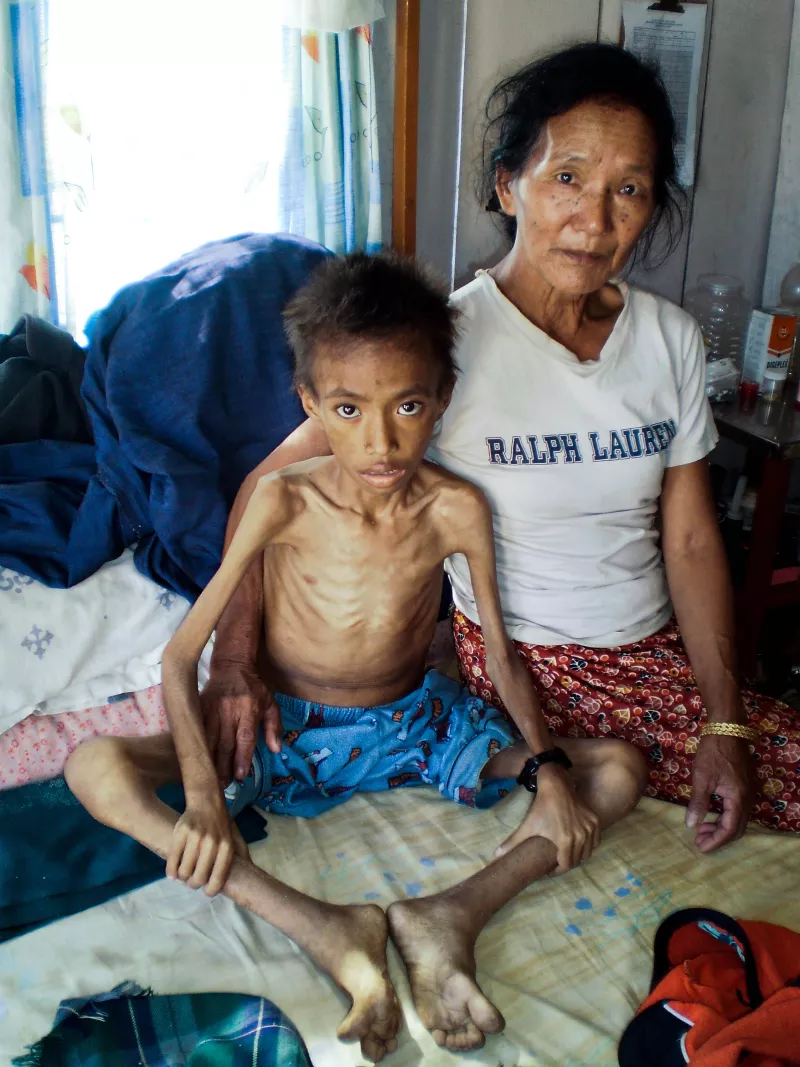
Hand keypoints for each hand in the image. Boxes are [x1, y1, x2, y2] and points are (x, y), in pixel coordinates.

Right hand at [167, 795, 249, 895]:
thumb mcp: (235, 837)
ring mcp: (195, 838)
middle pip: (198, 878)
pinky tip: (173, 873)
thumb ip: (242, 854)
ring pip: (184, 871)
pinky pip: (173, 861)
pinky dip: (171, 871)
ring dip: (183, 878)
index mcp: (226, 847)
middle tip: (193, 881)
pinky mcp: (180, 833)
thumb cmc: (221, 823)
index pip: (218, 878)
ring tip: (184, 875)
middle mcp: (212, 844)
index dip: (211, 890)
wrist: (206, 801)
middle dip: (194, 884)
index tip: (207, 892)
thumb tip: (250, 873)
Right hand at [200, 664, 281, 783]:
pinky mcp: (199, 707)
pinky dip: (195, 746)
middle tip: (223, 785)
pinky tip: (194, 760)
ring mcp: (212, 709)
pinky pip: (196, 730)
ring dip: (208, 760)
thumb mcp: (271, 703)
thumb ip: (274, 726)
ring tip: (209, 778)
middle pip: (225, 743)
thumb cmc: (253, 688)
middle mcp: (229, 711)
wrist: (231, 665)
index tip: (240, 776)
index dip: (242, 757)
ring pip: (208, 739)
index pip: (245, 737)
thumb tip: (276, 749)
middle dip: (223, 766)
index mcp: (249, 709)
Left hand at [496, 764, 600, 872]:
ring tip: (568, 854)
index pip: (566, 865)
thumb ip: (512, 842)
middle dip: (567, 863)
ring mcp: (590, 828)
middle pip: (577, 860)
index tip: (550, 870)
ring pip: (588, 852)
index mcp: (566, 841)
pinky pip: (596, 840)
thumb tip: (495, 855)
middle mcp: (581, 837)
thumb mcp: (528, 825)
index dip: (557, 871)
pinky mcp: (595, 821)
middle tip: (557, 862)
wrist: (557, 786)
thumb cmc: (542, 806)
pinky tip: (580, 843)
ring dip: (579, 856)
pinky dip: (590, 845)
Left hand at [686, 734, 754, 852]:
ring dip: (721, 827)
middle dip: (718, 838)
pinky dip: (725, 817)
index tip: (700, 847)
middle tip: (699, 840)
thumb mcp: (702, 777)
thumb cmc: (713, 751)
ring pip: (738, 820)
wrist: (727, 728)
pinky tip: (711, 815)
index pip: (730, 830)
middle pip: (737, 829)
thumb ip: (698, 803)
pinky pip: (738, 810)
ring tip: (702, 829)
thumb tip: (691, 825)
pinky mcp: (745, 786)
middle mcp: (748, 799)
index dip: (715, 841)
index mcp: (738, 799)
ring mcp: (749, 792)